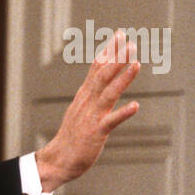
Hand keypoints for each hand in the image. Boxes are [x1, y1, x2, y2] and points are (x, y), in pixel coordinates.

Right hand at [36, 28, 140, 192]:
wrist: (59, 160)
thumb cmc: (72, 136)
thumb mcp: (81, 108)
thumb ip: (92, 92)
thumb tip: (99, 77)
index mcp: (85, 95)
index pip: (97, 68)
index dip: (109, 50)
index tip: (119, 34)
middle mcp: (87, 102)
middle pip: (103, 75)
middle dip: (117, 58)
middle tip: (130, 41)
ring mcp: (91, 116)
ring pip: (108, 93)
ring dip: (123, 78)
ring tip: (136, 63)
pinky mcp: (95, 132)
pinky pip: (110, 121)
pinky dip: (123, 113)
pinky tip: (136, 106)